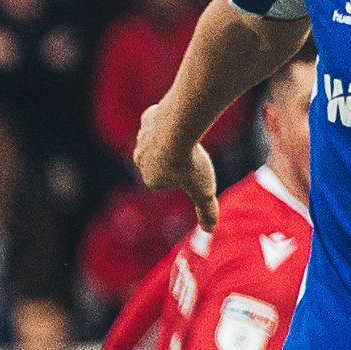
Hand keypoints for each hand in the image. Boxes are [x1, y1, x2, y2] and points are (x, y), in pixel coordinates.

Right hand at [129, 99, 218, 228]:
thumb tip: (210, 230)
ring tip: (188, 137)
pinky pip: (160, 120)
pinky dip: (170, 121)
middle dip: (177, 157)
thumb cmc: (189, 162)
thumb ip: (205, 210)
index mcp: (151, 179)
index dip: (185, 175)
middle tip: (192, 154)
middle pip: (163, 160)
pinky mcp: (147, 119)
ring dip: (173, 139)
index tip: (193, 169)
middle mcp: (140, 160)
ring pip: (161, 139)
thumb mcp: (203, 190)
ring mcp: (142, 138)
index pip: (170, 180)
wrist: (178, 128)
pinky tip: (181, 121)